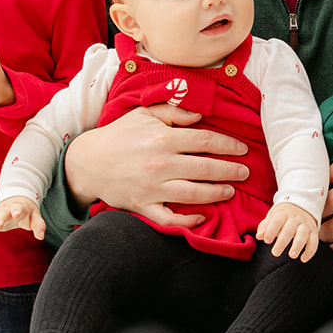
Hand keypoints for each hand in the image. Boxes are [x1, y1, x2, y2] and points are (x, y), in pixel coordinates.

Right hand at [0, 196, 44, 244]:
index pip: (17, 208)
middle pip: (1, 212)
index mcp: (18, 207)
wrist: (16, 203)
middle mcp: (5, 209)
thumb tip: (41, 236)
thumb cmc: (27, 212)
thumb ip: (39, 225)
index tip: (16, 214)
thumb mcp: (35, 217)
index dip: (16, 210)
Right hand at [64, 102, 248, 226]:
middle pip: (206, 169)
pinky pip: (168, 218)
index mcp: (163, 139)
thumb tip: (201, 116)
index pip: (205, 141)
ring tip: (230, 191)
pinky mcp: (142, 205)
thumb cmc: (120, 135)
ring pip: (193, 194)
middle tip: (244, 172)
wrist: (88, 162)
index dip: (228, 146)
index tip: (242, 149)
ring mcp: (152, 187)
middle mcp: (160, 164)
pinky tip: (201, 217)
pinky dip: (187, 220)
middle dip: (230, 171)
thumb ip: (173, 112)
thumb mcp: (144, 114)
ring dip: (216, 193)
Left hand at [257, 202, 318, 261]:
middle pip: (289, 229)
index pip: (277, 221)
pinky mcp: (313, 231)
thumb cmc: (282, 215)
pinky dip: (310, 251)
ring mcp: (305, 224)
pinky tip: (303, 259)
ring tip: (292, 256)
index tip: (266, 241)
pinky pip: (314, 241)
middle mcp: (295, 218)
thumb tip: (259, 236)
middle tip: (275, 253)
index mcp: (283, 213)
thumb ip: (265, 226)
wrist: (302, 206)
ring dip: (298, 246)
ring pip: (303, 234)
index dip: (271, 230)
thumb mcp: (272, 216)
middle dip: (282, 242)